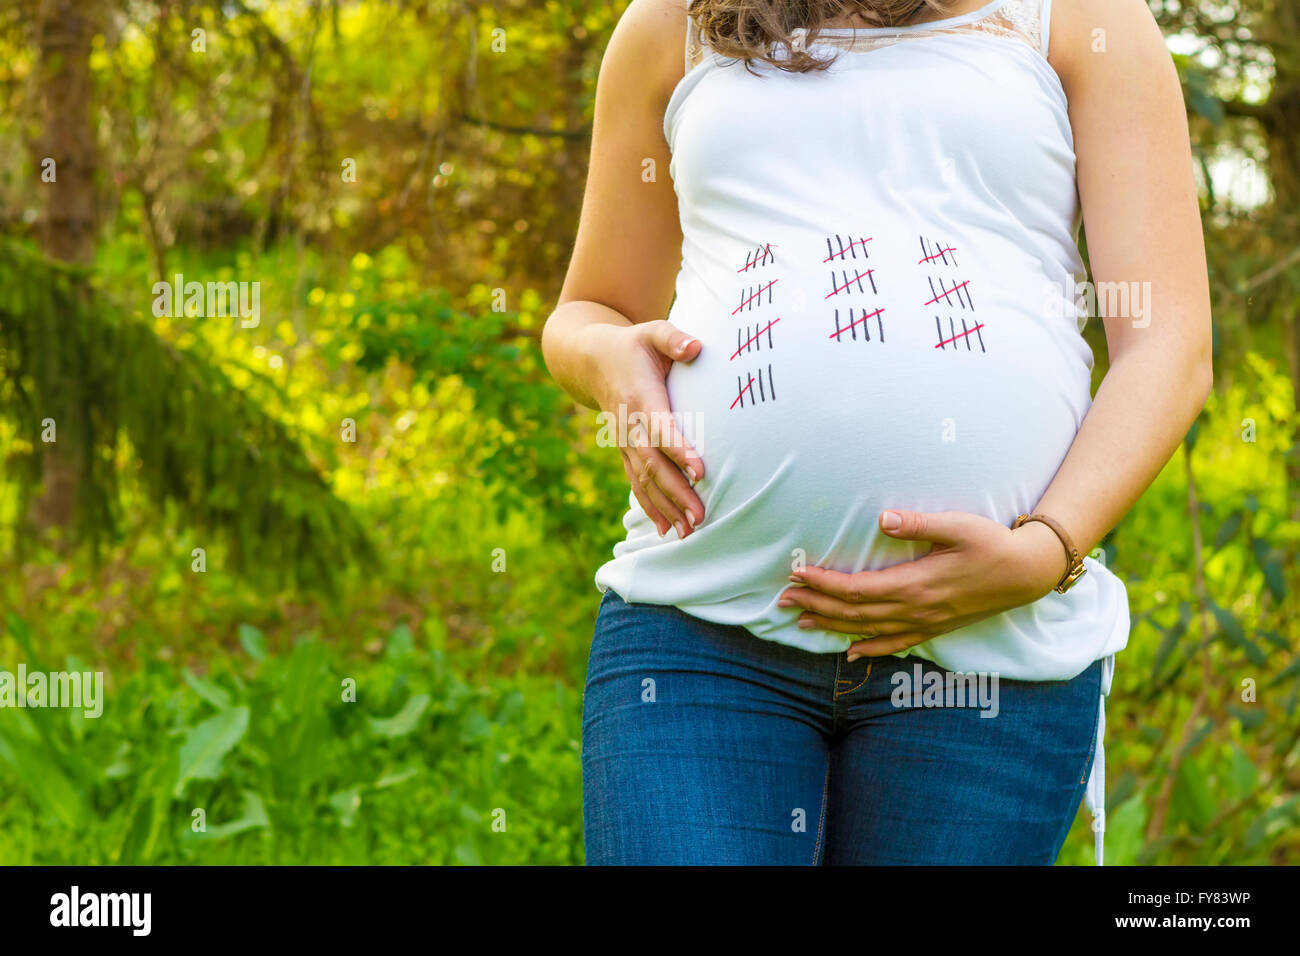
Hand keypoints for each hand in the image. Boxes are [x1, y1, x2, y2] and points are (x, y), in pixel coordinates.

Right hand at [585, 320, 705, 538]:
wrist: (591, 360)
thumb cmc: (633, 345)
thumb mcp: (652, 332)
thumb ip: (674, 338)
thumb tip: (696, 347)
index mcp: (639, 397)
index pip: (659, 428)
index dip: (678, 449)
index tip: (699, 470)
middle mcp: (629, 426)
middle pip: (652, 465)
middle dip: (676, 493)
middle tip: (700, 517)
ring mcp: (624, 442)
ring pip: (643, 481)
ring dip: (665, 508)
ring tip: (688, 532)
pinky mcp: (625, 452)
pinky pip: (636, 483)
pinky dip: (650, 507)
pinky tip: (665, 530)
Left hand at [777, 510, 1068, 658]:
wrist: (1027, 573)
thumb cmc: (992, 543)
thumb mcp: (957, 526)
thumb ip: (918, 523)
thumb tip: (883, 519)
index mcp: (916, 584)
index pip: (857, 589)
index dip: (824, 583)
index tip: (797, 573)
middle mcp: (916, 609)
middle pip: (854, 613)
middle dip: (816, 605)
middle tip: (783, 599)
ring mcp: (925, 622)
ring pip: (868, 630)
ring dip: (832, 626)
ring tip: (801, 621)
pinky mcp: (935, 627)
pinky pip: (895, 644)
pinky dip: (869, 649)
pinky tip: (850, 653)